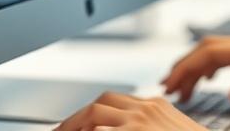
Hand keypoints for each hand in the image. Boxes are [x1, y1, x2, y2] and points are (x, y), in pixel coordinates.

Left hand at [56, 92, 203, 129]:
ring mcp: (141, 122)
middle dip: (74, 120)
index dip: (88, 115)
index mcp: (156, 107)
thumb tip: (113, 128)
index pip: (112, 102)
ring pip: (95, 113)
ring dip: (73, 126)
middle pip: (100, 104)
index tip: (74, 129)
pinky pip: (101, 130)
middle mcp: (147, 109)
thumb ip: (151, 127)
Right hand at [161, 35, 229, 115]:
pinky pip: (223, 61)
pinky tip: (203, 83)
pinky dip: (207, 70)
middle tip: (167, 87)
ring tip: (179, 90)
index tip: (172, 83)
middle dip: (185, 65)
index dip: (188, 66)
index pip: (212, 52)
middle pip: (208, 48)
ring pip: (213, 54)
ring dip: (194, 69)